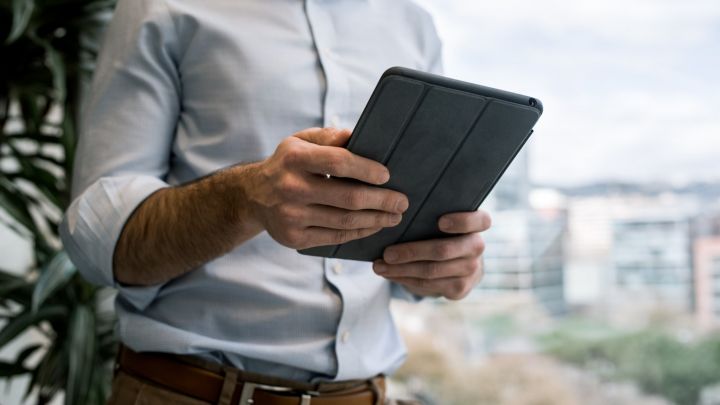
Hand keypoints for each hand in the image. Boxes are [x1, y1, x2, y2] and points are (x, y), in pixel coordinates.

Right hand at [241, 127, 408, 249]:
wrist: (253, 197)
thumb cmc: (288, 164)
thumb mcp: (300, 141)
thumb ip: (328, 137)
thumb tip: (356, 137)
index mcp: (295, 159)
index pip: (339, 162)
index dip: (367, 169)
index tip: (387, 175)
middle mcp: (291, 188)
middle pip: (348, 197)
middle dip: (382, 200)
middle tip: (402, 201)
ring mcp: (292, 217)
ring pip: (346, 221)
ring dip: (377, 219)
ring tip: (394, 215)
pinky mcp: (295, 239)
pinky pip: (336, 237)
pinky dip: (360, 232)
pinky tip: (374, 226)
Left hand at [372, 210, 490, 299]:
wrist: (458, 262)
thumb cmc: (443, 232)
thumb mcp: (444, 219)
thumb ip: (432, 213)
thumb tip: (396, 210)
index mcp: (477, 224)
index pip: (481, 221)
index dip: (462, 222)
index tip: (440, 222)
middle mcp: (477, 247)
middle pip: (444, 250)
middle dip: (412, 252)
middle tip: (387, 252)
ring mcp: (470, 270)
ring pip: (431, 271)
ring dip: (401, 269)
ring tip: (379, 266)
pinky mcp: (459, 288)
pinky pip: (427, 284)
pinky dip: (404, 279)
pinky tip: (389, 274)